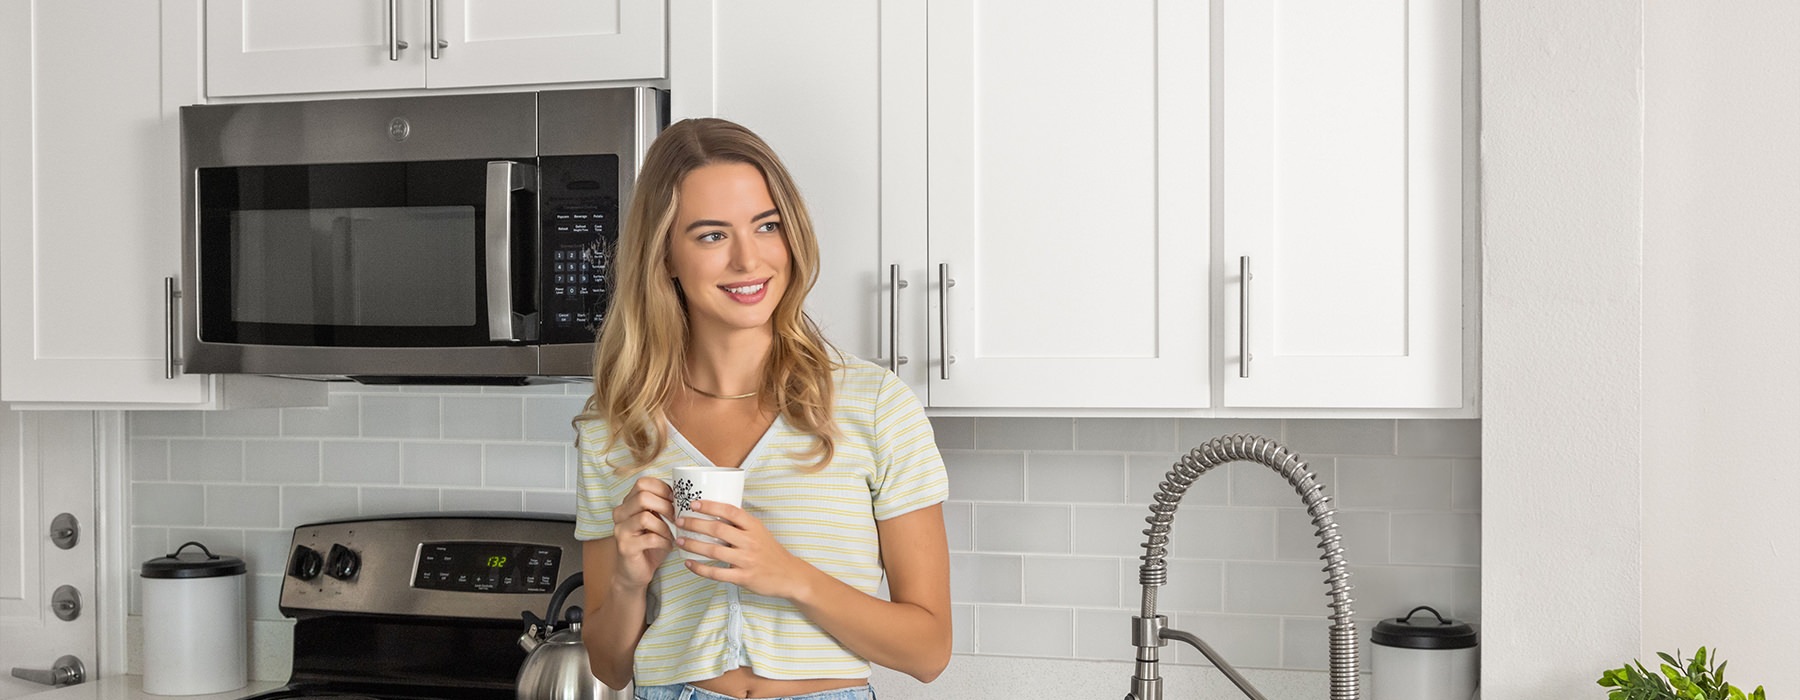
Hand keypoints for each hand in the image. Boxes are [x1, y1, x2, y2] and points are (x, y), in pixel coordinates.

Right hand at [609, 477, 676, 590]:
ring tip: (673, 535)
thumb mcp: (658, 521)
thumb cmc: (650, 544)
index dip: (663, 489)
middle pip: (643, 496)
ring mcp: (620, 530)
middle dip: (666, 506)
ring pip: (646, 517)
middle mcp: (620, 513)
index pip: (643, 483)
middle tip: (677, 519)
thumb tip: (687, 494)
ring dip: (665, 527)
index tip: (677, 500)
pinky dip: (664, 542)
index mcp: (628, 503)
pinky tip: (668, 546)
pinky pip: (650, 538)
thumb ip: (664, 506)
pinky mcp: (625, 546)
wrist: (634, 573)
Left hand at [677, 500, 815, 600]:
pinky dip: (700, 568)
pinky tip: (689, 563)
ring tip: (679, 541)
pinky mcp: (743, 577)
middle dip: (695, 524)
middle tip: (679, 521)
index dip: (710, 506)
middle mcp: (750, 541)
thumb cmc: (771, 552)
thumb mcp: (760, 532)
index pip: (730, 511)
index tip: (693, 504)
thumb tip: (715, 513)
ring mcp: (746, 560)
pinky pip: (716, 572)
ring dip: (693, 545)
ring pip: (713, 550)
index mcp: (754, 526)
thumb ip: (741, 525)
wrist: (789, 575)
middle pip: (717, 529)